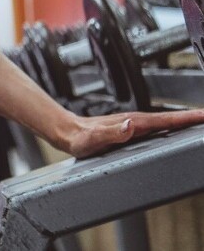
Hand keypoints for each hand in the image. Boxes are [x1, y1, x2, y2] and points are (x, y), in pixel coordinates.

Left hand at [60, 108, 203, 158]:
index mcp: (132, 123)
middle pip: (171, 119)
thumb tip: (130, 125)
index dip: (187, 119)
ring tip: (202, 122)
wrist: (68, 133)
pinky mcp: (131, 129)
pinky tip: (177, 130)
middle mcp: (135, 121)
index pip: (165, 120)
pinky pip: (157, 127)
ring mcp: (134, 124)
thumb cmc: (79, 138)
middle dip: (193, 118)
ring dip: (185, 121)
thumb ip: (112, 133)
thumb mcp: (93, 139)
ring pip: (165, 122)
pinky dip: (172, 126)